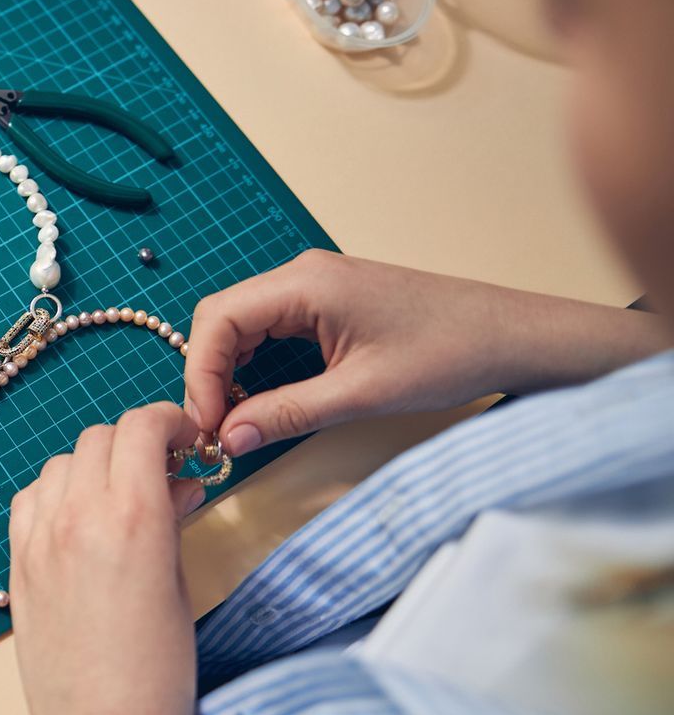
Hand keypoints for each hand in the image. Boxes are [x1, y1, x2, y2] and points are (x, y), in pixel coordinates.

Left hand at [10, 403, 199, 714]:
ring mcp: (38, 539)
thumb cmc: (158, 674)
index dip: (168, 422)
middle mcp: (77, 517)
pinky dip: (56, 494)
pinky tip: (80, 521)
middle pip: (98, 437)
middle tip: (161, 468)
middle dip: (134, 442)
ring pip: (60, 463)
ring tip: (122, 497)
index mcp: (132, 517)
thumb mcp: (179, 586)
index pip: (140, 427)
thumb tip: (175, 482)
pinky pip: (30, 500)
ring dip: (93, 466)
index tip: (185, 438)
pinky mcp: (15, 565)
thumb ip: (171, 521)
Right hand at [184, 250, 668, 454]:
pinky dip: (255, 361)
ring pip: (243, 322)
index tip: (206, 424)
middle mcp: (302, 274)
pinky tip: (262, 396)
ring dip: (230, 369)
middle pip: (222, 317)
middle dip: (209, 372)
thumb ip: (287, 414)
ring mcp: (315, 285)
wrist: (513, 335)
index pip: (218, 320)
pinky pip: (270, 326)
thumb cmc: (448, 354)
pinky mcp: (329, 300)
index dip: (201, 374)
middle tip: (215, 426)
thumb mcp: (361, 394)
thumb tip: (229, 439)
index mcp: (305, 284)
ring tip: (236, 418)